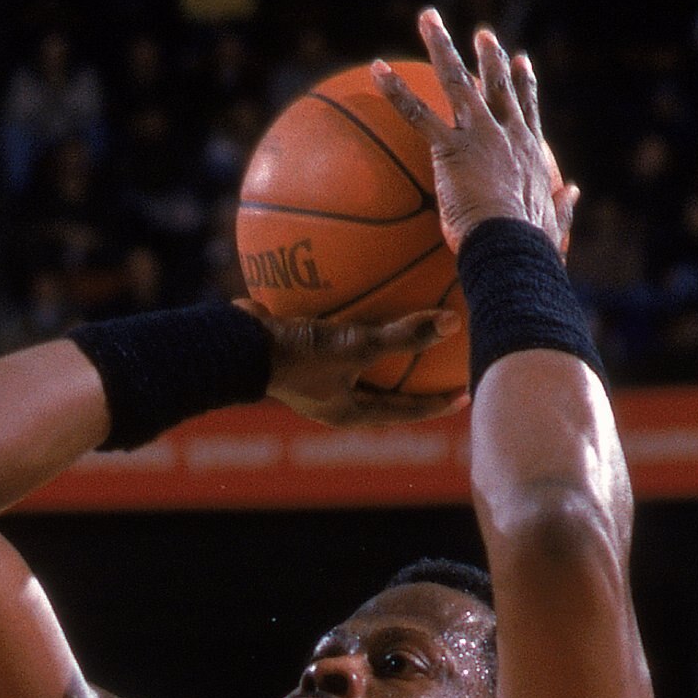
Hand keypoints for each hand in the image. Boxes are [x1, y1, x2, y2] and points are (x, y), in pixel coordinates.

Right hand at [240, 301, 461, 425]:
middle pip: (385, 392)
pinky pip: (335, 333)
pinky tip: (364, 286)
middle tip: (444, 367)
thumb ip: (403, 336)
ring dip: (383, 349)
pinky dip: (353, 317)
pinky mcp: (297, 349)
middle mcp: (332, 398)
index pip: (405, 411)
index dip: (437, 403)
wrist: (233, 346)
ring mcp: (312, 375)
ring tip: (409, 328)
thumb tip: (452, 324)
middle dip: (413, 380)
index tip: (465, 395)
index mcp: (348, 412)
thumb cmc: (295, 356)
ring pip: (359, 363)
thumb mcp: (354, 346)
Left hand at [371, 9, 576, 254]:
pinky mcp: (449, 148)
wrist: (512, 248)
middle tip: (481, 33)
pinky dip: (394, 91)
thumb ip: (563, 204)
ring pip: (456, 81)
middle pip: (495, 85)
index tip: (521, 60)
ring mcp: (478, 135)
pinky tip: (377, 69)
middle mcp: (506, 133)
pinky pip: (416, 113)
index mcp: (529, 151)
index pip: (526, 108)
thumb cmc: (530, 245)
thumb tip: (575, 191)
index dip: (524, 83)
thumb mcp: (554, 223)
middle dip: (488, 56)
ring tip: (429, 19)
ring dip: (441, 47)